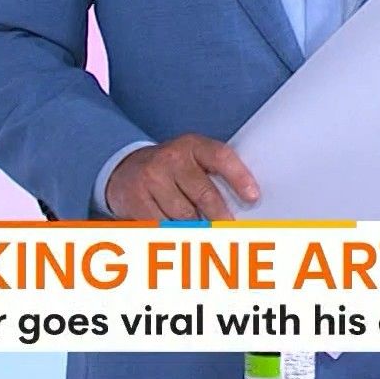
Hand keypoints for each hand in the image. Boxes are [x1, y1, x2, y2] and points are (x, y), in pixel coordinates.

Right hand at [104, 134, 257, 220]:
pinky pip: (162, 224)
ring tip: (205, 232)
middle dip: (221, 215)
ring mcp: (152, 178)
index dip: (239, 177)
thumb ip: (215, 173)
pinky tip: (180, 233)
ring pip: (184, 215)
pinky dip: (174, 232)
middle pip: (204, 193)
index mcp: (193, 145)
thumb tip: (245, 202)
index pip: (221, 157)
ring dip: (197, 227)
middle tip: (232, 229)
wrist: (126, 168)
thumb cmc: (172, 168)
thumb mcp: (194, 159)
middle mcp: (171, 158)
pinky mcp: (136, 199)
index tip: (253, 197)